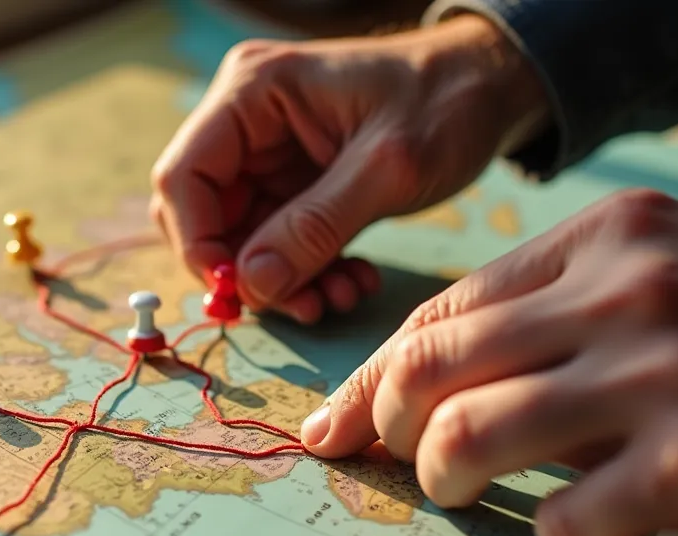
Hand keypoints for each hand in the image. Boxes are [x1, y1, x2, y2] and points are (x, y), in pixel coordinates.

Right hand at [149, 15, 549, 322]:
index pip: (184, 176)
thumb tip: (252, 285)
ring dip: (283, 281)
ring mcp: (268, 154)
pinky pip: (277, 243)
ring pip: (241, 239)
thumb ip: (316, 226)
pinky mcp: (294, 183)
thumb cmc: (446, 102)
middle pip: (204, 214)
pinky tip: (351, 282)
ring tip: (339, 298)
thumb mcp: (387, 168)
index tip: (239, 292)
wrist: (493, 88)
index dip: (198, 242)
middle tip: (301, 305)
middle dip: (247, 271)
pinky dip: (307, 272)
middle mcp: (247, 120)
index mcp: (253, 91)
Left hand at [302, 189, 677, 535]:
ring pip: (472, 435)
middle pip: (434, 365)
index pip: (445, 307)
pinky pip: (567, 518)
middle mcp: (623, 295)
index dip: (375, 371)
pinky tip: (576, 527)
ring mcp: (661, 378)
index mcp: (606, 238)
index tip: (340, 417)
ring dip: (444, 476)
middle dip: (385, 423)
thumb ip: (565, 302)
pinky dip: (553, 533)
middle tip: (391, 454)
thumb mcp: (675, 265)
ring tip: (459, 488)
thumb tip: (446, 375)